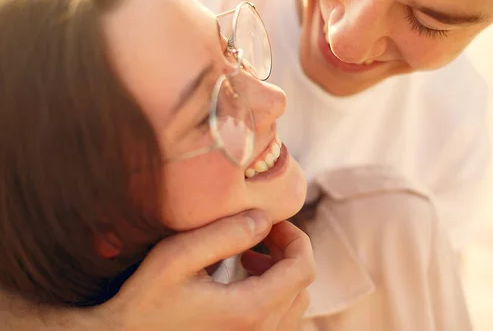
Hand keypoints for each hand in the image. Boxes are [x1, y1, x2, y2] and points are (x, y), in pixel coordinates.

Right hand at [100, 210, 314, 330]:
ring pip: (294, 302)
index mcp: (250, 310)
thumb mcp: (177, 257)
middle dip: (286, 250)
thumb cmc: (145, 301)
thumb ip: (224, 234)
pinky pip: (280, 318)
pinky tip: (244, 280)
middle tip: (258, 232)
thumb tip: (264, 219)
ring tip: (249, 256)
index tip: (270, 222)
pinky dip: (273, 292)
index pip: (303, 268)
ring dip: (280, 272)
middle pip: (301, 284)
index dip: (295, 237)